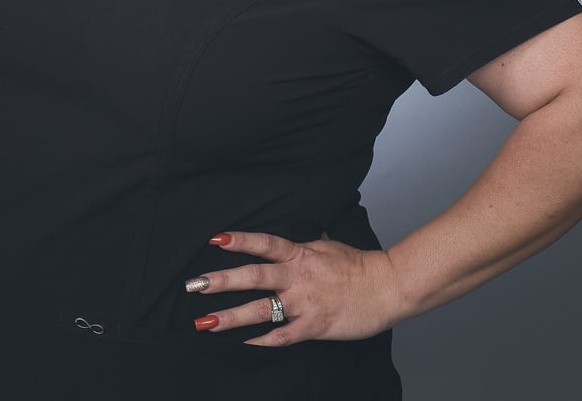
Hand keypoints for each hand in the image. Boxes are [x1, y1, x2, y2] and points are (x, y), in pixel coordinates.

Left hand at [186, 231, 398, 346]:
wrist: (386, 286)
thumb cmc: (358, 264)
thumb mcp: (327, 245)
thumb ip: (305, 245)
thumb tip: (294, 238)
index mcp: (300, 254)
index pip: (264, 244)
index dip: (239, 241)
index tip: (214, 240)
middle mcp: (297, 276)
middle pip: (253, 277)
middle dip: (221, 281)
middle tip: (194, 285)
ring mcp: (304, 302)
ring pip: (261, 309)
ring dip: (231, 317)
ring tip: (206, 323)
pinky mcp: (314, 326)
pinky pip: (283, 335)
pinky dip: (263, 340)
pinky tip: (245, 344)